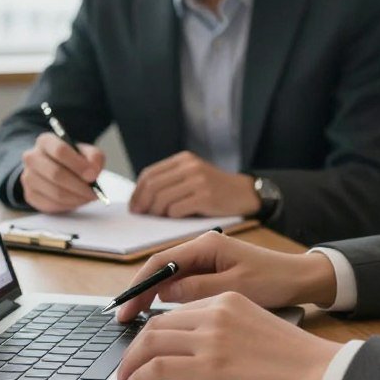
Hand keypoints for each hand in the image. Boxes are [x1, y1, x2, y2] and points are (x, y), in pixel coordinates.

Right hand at [19, 132, 104, 212]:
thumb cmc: (72, 159)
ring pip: (55, 192)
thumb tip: (92, 172)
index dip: (78, 164)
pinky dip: (69, 205)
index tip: (92, 175)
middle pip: (56, 174)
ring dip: (76, 198)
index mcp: (45, 141)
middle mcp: (32, 157)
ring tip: (88, 197)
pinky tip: (77, 200)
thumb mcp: (86, 152)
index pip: (60, 150)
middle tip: (94, 192)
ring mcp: (28, 177)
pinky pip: (52, 204)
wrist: (55, 168)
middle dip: (79, 186)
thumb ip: (94, 157)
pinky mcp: (30, 195)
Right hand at [114, 229, 336, 321]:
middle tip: (123, 320)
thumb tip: (164, 294)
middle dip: (141, 293)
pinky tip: (163, 317)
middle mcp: (204, 247)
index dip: (140, 285)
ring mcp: (209, 258)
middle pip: (161, 268)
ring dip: (153, 297)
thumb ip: (197, 290)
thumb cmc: (274, 281)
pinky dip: (170, 299)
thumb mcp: (235, 289)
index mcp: (207, 244)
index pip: (161, 261)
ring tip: (136, 322)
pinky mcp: (215, 271)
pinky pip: (185, 283)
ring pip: (171, 277)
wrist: (302, 279)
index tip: (126, 308)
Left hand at [116, 292, 341, 379]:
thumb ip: (226, 328)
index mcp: (228, 300)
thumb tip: (201, 348)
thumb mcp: (255, 326)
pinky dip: (140, 375)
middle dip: (136, 345)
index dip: (153, 329)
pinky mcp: (209, 367)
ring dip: (132, 361)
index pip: (177, 311)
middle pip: (158, 324)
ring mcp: (211, 338)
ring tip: (126, 376)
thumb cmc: (295, 359)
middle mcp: (215, 312)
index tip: (143, 344)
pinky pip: (158, 367)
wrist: (317, 371)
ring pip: (152, 342)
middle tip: (126, 362)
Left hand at [129, 151, 258, 217]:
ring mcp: (198, 181)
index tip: (134, 206)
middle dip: (143, 204)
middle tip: (141, 216)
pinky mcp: (206, 197)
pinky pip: (176, 209)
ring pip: (162, 199)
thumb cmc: (215, 189)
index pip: (150, 174)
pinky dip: (171, 217)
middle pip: (153, 186)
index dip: (137, 192)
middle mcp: (190, 167)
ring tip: (159, 219)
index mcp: (183, 160)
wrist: (245, 193)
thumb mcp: (193, 176)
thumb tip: (141, 200)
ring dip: (156, 213)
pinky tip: (175, 219)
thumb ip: (171, 182)